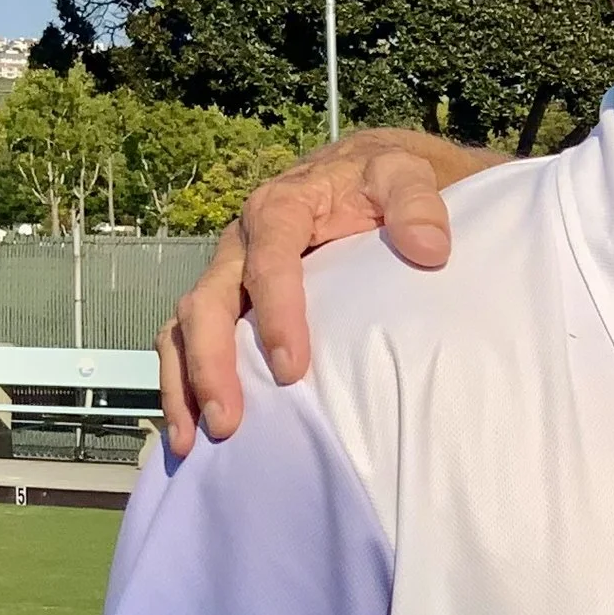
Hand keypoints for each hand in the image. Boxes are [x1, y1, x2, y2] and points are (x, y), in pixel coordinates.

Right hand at [160, 129, 485, 453]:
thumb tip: (429, 249)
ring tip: (194, 440)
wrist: (369, 174)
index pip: (269, 259)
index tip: (291, 367)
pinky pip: (189, 341)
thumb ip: (419, 205)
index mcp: (282, 207)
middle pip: (210, 301)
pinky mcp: (229, 301)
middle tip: (228, 420)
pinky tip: (191, 431)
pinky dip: (184, 383)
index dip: (276, 313)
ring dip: (186, 383)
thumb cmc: (387, 182)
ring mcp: (230, 274)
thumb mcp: (408, 176)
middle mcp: (242, 242)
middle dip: (213, 362)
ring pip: (187, 326)